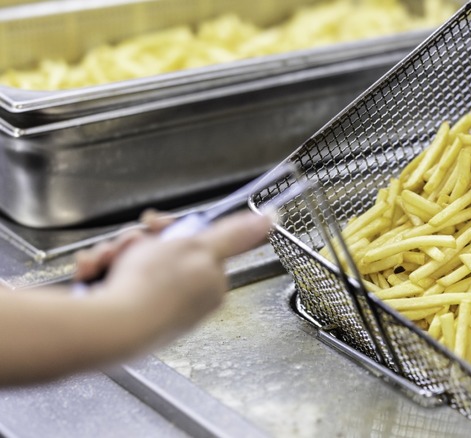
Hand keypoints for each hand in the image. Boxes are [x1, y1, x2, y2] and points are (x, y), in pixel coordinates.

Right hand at [75, 209, 273, 350]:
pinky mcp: (127, 315)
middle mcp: (186, 298)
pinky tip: (94, 273)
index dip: (166, 228)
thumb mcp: (198, 246)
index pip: (192, 242)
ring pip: (132, 264)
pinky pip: (114, 282)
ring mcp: (156, 308)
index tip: (152, 224)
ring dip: (114, 255)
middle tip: (126, 247)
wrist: (110, 327)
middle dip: (135, 243)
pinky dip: (101, 272)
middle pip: (160, 251)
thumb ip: (235, 233)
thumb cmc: (154, 288)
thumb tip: (271, 219)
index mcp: (210, 281)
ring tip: (106, 262)